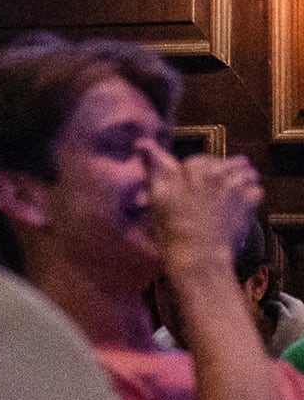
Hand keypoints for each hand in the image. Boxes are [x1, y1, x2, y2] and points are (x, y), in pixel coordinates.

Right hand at [143, 147, 261, 287]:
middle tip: (220, 191)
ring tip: (235, 195)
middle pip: (232, 163)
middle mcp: (214, 173)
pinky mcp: (249, 201)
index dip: (203, 171)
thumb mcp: (156, 194)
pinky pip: (258, 190)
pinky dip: (253, 197)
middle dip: (229, 173)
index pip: (205, 160)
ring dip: (244, 181)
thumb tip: (141, 143)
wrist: (198, 256)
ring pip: (248, 173)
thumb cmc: (173, 229)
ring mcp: (234, 186)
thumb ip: (153, 165)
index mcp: (191, 169)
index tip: (200, 183)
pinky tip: (243, 207)